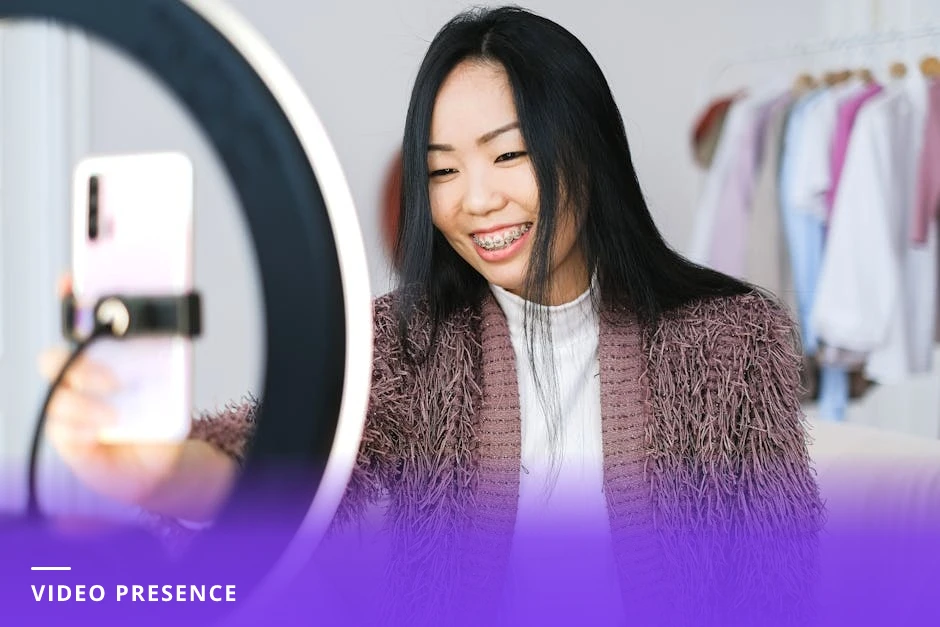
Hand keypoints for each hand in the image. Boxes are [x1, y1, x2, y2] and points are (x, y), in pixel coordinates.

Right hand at [37, 276, 235, 520]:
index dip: (71, 297)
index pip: (78, 320)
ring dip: (85, 402)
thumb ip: (168, 354)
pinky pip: (62, 428)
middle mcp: (81, 378)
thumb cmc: (160, 414)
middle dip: (79, 363)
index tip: (72, 280)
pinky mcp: (70, 438)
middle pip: (55, 359)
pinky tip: (104, 428)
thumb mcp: (172, 380)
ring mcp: (72, 408)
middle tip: (113, 377)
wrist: (161, 459)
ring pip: (58, 394)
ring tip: (115, 412)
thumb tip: (177, 322)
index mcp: (103, 356)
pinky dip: (83, 426)